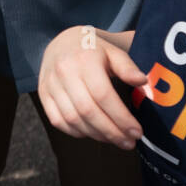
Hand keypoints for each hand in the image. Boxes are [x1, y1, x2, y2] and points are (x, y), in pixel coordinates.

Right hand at [37, 25, 145, 149]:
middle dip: (111, 131)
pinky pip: (58, 121)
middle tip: (129, 143)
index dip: (121, 117)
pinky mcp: (43, 95)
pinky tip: (93, 133)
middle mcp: (64, 72)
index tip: (136, 132)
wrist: (61, 43)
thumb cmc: (94, 50)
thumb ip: (127, 67)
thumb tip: (142, 82)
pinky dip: (76, 132)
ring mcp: (50, 84)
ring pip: (72, 119)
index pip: (103, 95)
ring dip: (95, 134)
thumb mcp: (113, 52)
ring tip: (114, 139)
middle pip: (88, 111)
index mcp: (84, 59)